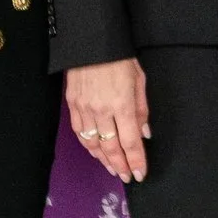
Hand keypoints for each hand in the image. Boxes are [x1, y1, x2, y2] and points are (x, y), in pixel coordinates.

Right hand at [66, 58, 148, 182]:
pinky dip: (88, 145)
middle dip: (121, 165)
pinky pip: (80, 132)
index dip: (136, 161)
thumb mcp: (139, 80)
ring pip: (93, 143)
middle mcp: (102, 111)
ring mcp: (84, 109)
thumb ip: (142, 109)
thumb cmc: (119, 57)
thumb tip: (144, 133)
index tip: (140, 173)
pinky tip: (95, 152)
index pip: (130, 142)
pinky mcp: (72, 105)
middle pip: (111, 147)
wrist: (90, 41)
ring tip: (114, 168)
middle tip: (128, 177)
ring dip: (104, 159)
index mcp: (122, 104)